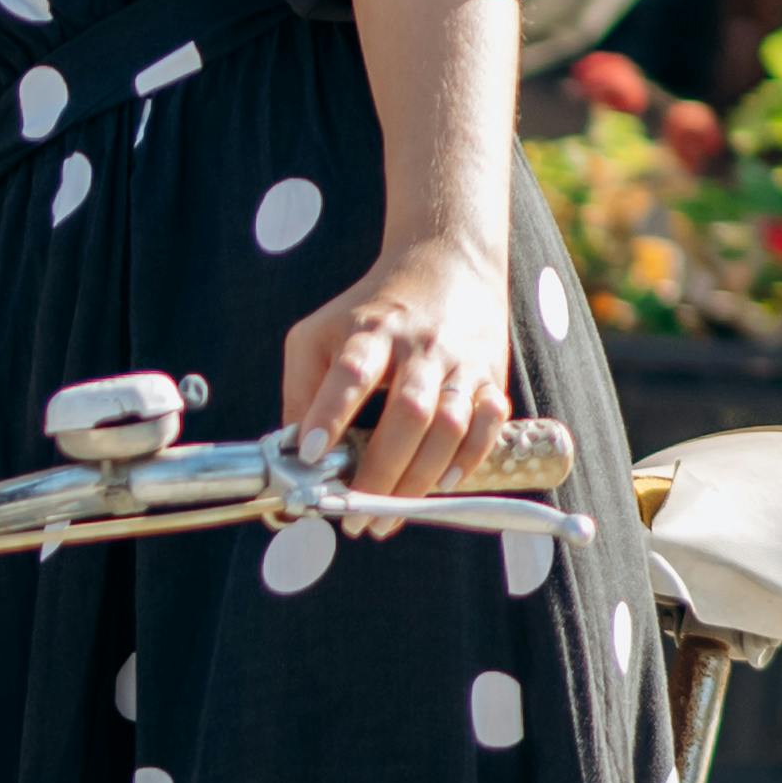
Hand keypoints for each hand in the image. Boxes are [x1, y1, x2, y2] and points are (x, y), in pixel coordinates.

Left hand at [282, 229, 511, 510]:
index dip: (329, 413)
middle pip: (408, 412)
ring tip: (386, 517)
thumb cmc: (371, 312)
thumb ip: (302, 390)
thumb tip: (290, 456)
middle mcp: (421, 345)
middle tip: (352, 515)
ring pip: (450, 425)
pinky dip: (470, 459)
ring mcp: (460, 362)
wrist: (447, 265)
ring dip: (419, 480)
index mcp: (370, 331)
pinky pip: (490, 424)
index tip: (310, 454)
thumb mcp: (320, 334)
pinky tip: (441, 486)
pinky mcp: (491, 376)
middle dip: (379, 471)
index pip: (351, 371)